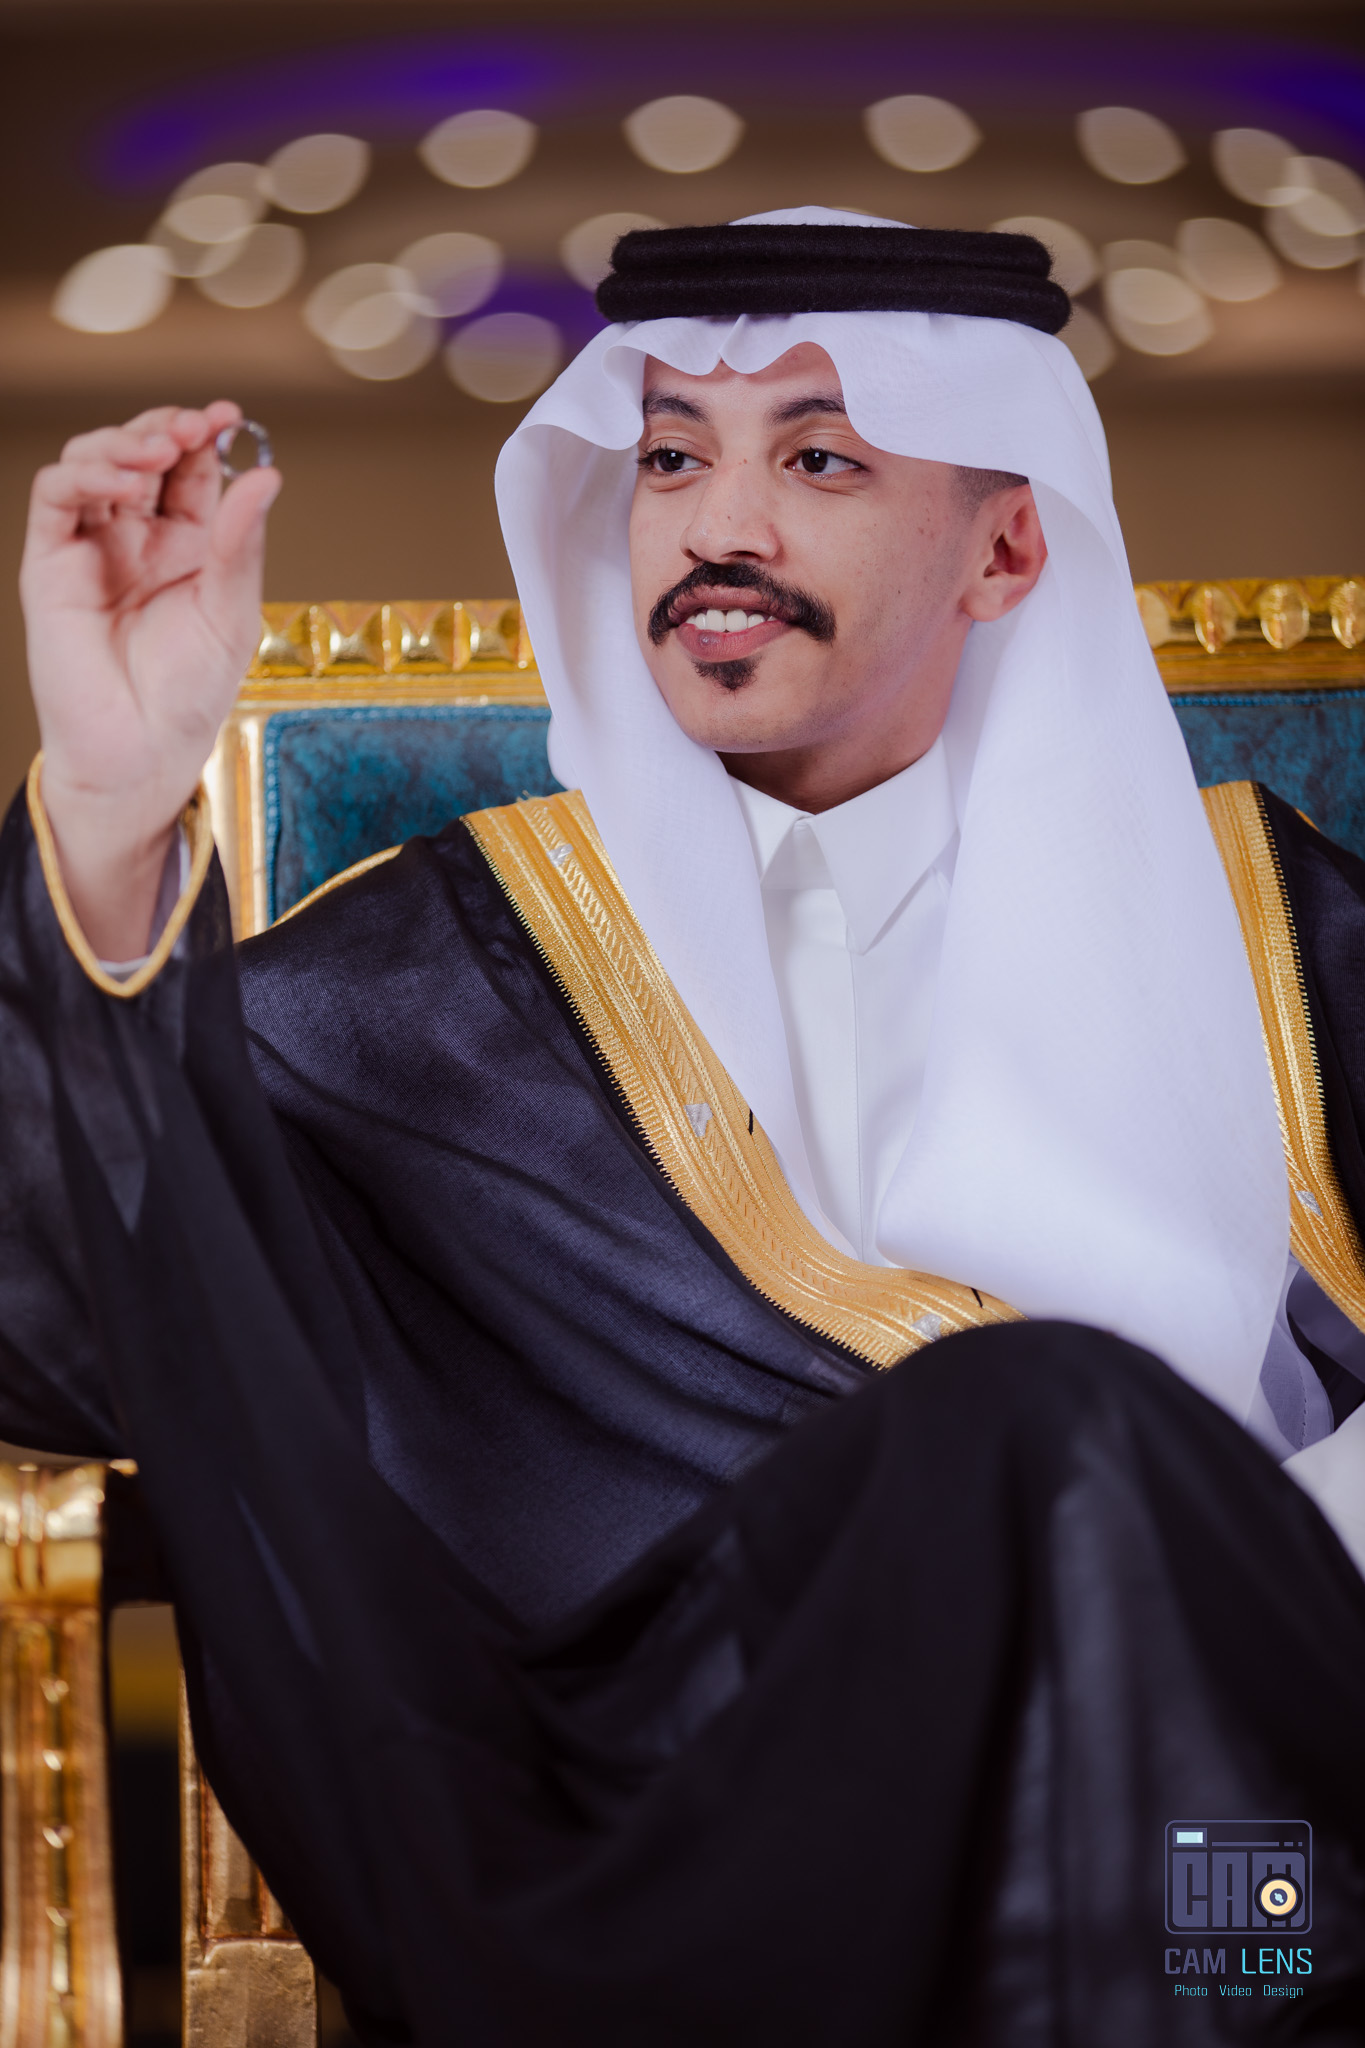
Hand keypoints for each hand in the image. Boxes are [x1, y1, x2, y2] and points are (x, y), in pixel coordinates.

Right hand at [19, 401, 278, 957]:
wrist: (142, 750)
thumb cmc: (189, 693)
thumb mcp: (230, 612)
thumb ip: (240, 544)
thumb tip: (267, 476)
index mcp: (186, 545)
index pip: (191, 470)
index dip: (205, 436)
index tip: (230, 417)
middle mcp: (136, 537)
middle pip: (141, 453)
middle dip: (166, 428)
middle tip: (194, 426)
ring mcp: (91, 545)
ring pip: (93, 462)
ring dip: (125, 442)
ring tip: (160, 450)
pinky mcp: (51, 562)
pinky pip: (56, 497)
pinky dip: (85, 472)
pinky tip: (122, 476)